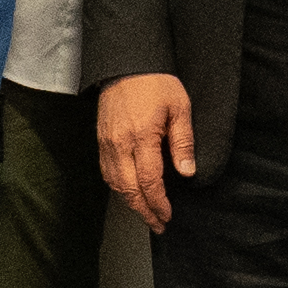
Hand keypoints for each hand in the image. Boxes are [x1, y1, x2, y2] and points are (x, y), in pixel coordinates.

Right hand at [97, 73, 196, 231]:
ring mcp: (107, 142)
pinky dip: (118, 188)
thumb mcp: (180, 108)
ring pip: (115, 184)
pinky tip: (129, 193)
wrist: (126, 62)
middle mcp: (120, 143)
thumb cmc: (155, 82)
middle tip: (158, 224)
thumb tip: (186, 173)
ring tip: (146, 214)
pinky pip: (107, 172)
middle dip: (144, 211)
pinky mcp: (101, 139)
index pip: (149, 181)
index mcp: (141, 136)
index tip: (167, 215)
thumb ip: (183, 142)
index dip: (159, 202)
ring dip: (130, 203)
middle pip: (129, 189)